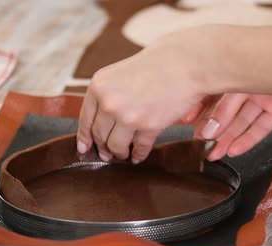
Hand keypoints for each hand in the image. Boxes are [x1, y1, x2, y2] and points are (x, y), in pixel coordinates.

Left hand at [76, 28, 208, 163]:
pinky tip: (138, 156)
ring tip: (123, 155)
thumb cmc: (158, 63)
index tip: (84, 147)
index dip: (84, 136)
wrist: (186, 63)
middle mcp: (109, 102)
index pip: (85, 118)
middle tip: (106, 154)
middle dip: (103, 147)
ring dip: (119, 153)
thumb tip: (102, 119)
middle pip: (99, 135)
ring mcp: (128, 116)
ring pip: (116, 146)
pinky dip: (138, 155)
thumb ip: (109, 93)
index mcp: (99, 86)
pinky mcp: (148, 127)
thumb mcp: (121, 72)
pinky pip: (139, 148)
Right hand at [187, 93, 271, 159]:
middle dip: (213, 130)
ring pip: (242, 122)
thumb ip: (225, 110)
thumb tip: (210, 131)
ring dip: (229, 139)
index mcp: (236, 72)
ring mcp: (264, 98)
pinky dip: (249, 140)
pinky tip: (235, 151)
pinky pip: (261, 127)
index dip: (199, 110)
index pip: (211, 93)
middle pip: (227, 112)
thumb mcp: (238, 87)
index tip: (187, 123)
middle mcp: (249, 86)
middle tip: (200, 145)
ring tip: (215, 154)